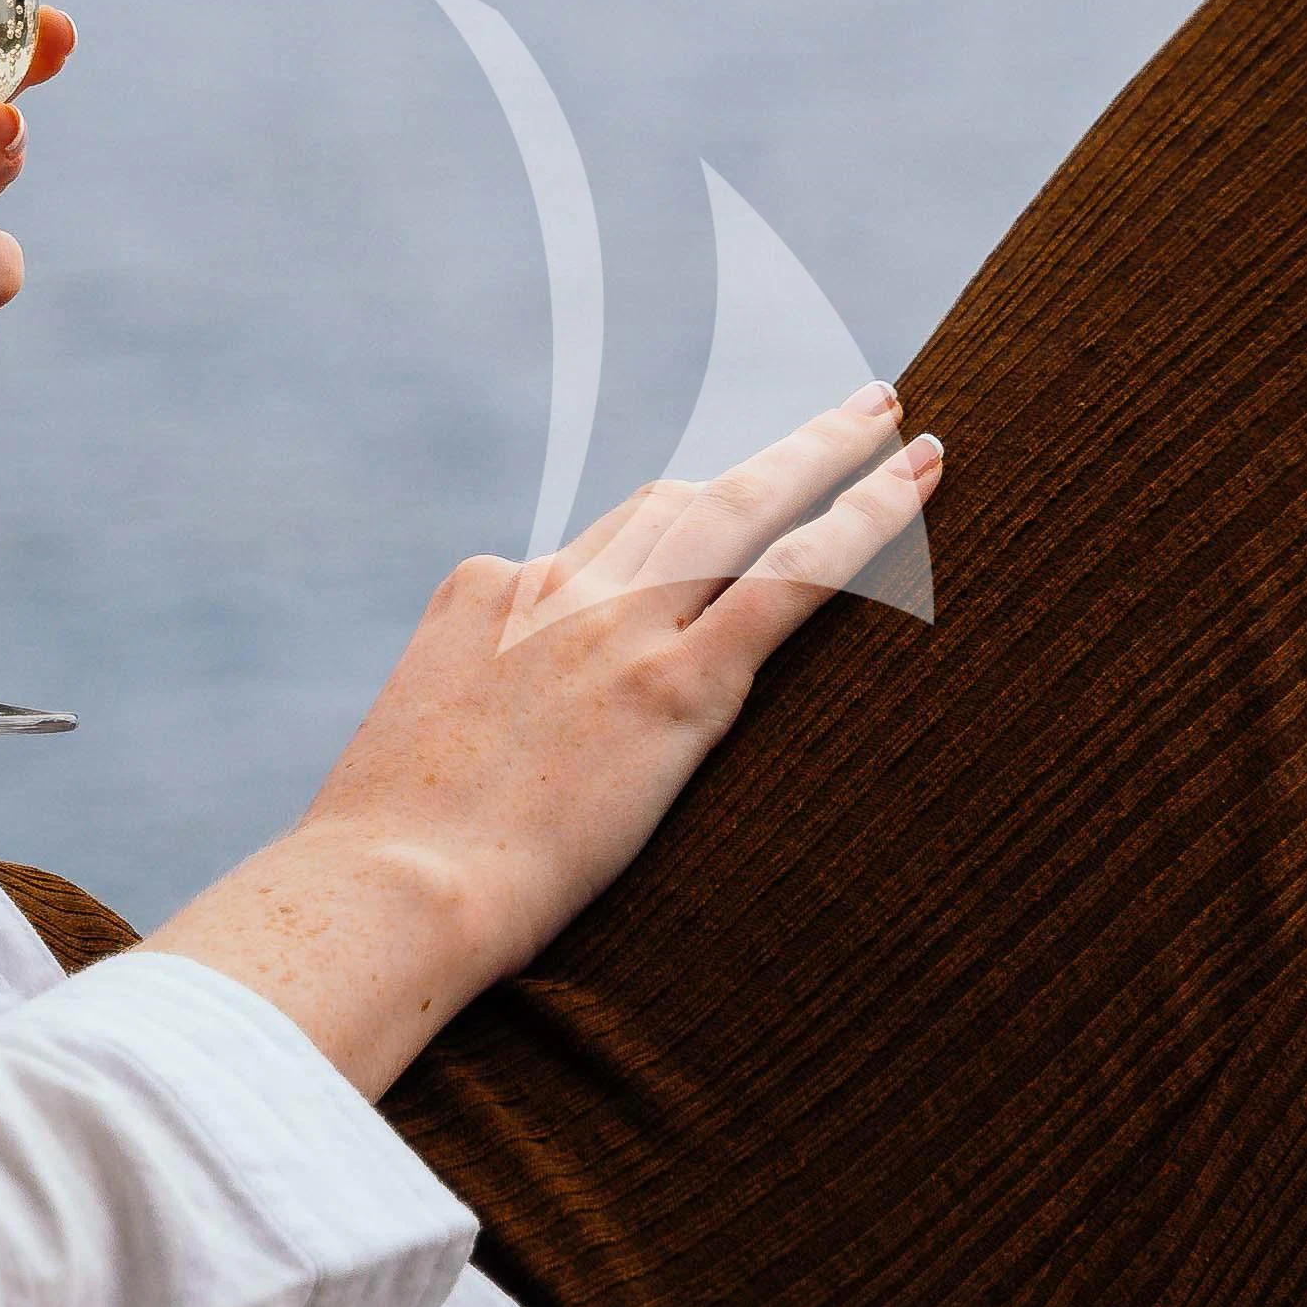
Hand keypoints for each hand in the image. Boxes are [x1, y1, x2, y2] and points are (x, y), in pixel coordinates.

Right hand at [148, 389, 944, 1094]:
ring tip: (900, 431)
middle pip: (684, 500)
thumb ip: (474, 728)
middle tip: (849, 417)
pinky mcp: (676, 683)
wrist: (391, 889)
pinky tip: (916, 486)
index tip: (719, 525)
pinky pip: (792, 578)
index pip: (594, 546)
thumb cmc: (390, 870)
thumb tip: (499, 768)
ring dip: (830, 457)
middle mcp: (555, 588)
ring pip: (746, 509)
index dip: (666, 542)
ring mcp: (617, 627)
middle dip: (773, 457)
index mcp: (483, 597)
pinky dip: (863, 521)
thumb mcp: (415, 763)